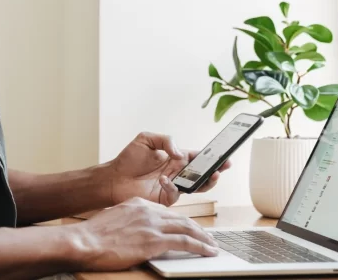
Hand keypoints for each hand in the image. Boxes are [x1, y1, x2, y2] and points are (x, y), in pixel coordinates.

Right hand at [69, 197, 219, 270]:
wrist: (84, 241)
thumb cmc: (93, 236)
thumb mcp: (114, 219)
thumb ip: (129, 221)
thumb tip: (135, 232)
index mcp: (138, 203)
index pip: (167, 212)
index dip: (181, 221)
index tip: (189, 228)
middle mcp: (148, 210)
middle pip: (181, 218)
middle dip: (197, 229)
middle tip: (207, 237)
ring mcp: (152, 224)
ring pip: (187, 228)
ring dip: (203, 238)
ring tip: (212, 246)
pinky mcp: (154, 240)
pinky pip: (185, 242)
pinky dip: (200, 247)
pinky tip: (208, 252)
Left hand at [106, 132, 232, 206]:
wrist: (113, 178)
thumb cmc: (128, 158)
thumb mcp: (146, 139)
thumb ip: (166, 140)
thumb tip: (180, 154)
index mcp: (175, 158)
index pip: (198, 157)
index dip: (212, 156)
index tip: (224, 154)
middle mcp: (177, 173)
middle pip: (203, 173)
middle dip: (216, 169)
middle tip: (225, 166)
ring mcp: (172, 186)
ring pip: (197, 187)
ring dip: (206, 182)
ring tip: (213, 175)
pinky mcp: (164, 198)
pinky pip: (176, 194)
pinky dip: (173, 186)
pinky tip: (165, 179)